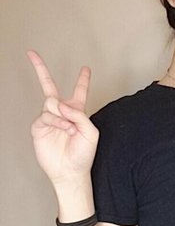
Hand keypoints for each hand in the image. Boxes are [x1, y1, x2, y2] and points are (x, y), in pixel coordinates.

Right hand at [27, 50, 98, 184]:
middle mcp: (62, 112)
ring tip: (70, 129)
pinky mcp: (39, 127)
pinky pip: (45, 116)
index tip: (85, 68)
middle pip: (49, 86)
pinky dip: (56, 121)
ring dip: (62, 115)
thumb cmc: (84, 154)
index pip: (79, 91)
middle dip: (39, 68)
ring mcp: (49, 119)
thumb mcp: (91, 132)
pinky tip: (64, 129)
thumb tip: (61, 104)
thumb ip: (80, 114)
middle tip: (31, 54)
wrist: (70, 172)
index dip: (83, 79)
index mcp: (77, 112)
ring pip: (51, 103)